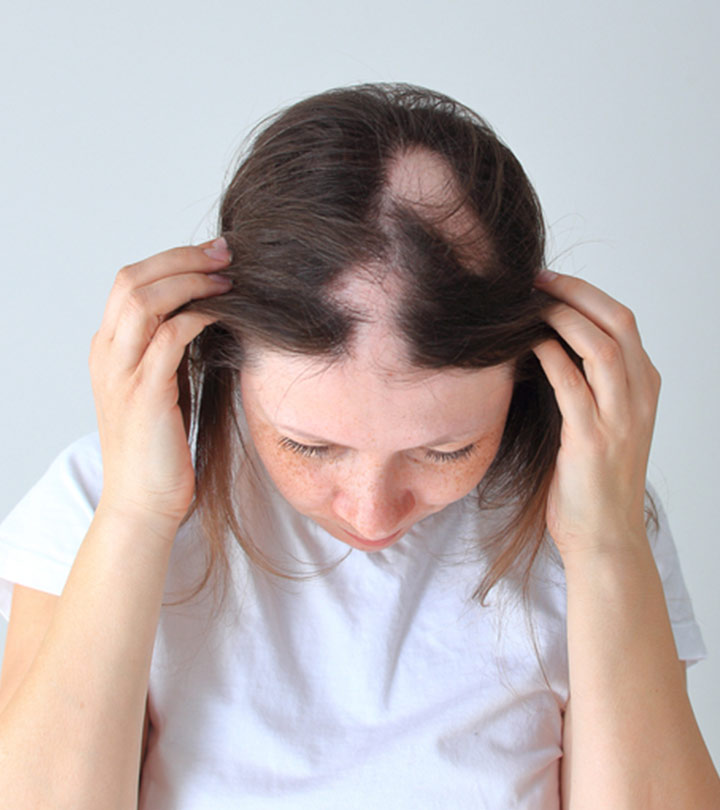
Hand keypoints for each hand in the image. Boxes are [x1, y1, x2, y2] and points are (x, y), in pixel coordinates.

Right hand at [89, 238, 232, 529]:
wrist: (143, 502)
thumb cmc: (160, 447)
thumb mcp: (160, 388)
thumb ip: (169, 351)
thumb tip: (205, 314)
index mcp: (108, 349)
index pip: (129, 282)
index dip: (171, 259)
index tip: (213, 254)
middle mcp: (107, 354)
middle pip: (132, 279)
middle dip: (181, 258)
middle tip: (225, 253)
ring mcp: (121, 373)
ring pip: (143, 300)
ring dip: (189, 281)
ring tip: (228, 278)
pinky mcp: (144, 394)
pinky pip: (169, 337)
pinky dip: (196, 317)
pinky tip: (223, 314)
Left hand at [531, 270, 661, 559]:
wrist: (604, 537)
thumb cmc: (592, 480)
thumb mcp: (603, 422)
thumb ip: (589, 384)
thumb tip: (547, 343)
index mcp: (644, 388)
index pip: (622, 321)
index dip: (585, 294)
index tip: (548, 282)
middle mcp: (640, 396)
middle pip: (617, 323)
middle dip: (575, 293)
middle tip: (535, 281)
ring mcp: (621, 418)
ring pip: (601, 347)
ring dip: (562, 318)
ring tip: (528, 306)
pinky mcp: (593, 439)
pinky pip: (572, 384)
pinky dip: (549, 356)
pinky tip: (526, 344)